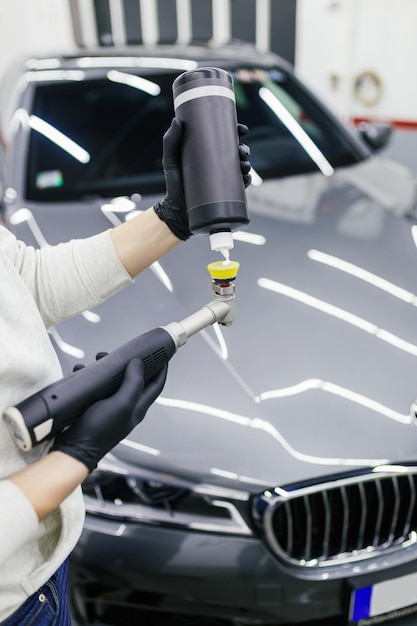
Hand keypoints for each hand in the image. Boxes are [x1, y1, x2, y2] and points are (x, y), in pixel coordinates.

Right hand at [51, 360, 166, 472]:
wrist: (74, 449)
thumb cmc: (99, 430)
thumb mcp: (121, 404)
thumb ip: (133, 384)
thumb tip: (139, 364)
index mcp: (137, 407)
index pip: (156, 385)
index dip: (162, 369)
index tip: (162, 354)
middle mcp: (126, 407)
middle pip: (134, 380)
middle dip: (129, 364)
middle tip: (120, 353)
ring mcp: (111, 408)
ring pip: (114, 382)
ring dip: (108, 370)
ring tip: (97, 360)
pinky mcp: (95, 408)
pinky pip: (97, 388)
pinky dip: (91, 378)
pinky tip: (82, 372)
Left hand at [153, 119, 251, 239]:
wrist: (177, 211)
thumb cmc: (173, 184)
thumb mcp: (170, 161)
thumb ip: (170, 141)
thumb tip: (177, 120)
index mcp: (209, 152)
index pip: (226, 138)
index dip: (237, 131)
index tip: (243, 129)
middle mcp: (218, 164)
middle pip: (237, 151)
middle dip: (244, 149)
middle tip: (242, 151)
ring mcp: (223, 179)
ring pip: (242, 167)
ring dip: (248, 164)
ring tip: (243, 166)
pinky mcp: (226, 194)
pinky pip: (242, 185)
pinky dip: (247, 180)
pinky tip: (246, 178)